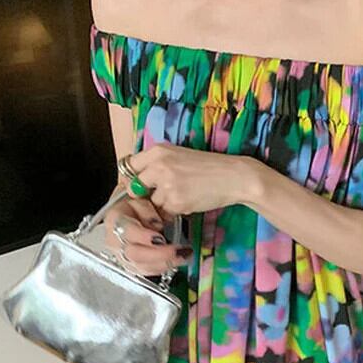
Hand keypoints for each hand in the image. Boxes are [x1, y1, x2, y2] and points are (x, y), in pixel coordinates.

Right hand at [103, 190, 192, 274]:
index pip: (127, 232)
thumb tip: (157, 224)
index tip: (160, 238)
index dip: (144, 237)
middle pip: (135, 254)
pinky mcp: (132, 265)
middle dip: (159, 254)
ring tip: (183, 256)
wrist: (126, 212)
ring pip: (143, 266)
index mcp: (114, 220)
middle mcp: (116, 241)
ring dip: (165, 263)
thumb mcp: (139, 197)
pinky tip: (177, 261)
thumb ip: (147, 209)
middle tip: (178, 250)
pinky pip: (148, 271)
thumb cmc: (132, 203)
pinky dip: (163, 267)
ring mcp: (123, 256)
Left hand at [125, 143, 255, 215]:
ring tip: (182, 196)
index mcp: (158, 150)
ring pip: (151, 202)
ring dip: (161, 205)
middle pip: (135, 188)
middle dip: (144, 195)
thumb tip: (138, 182)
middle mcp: (158, 165)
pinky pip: (165, 212)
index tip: (140, 185)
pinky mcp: (176, 201)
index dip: (132, 178)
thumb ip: (157, 164)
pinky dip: (174, 211)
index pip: (128, 166)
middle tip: (159, 196)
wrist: (234, 176)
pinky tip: (189, 201)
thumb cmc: (209, 167)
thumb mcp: (179, 155)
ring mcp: (166, 184)